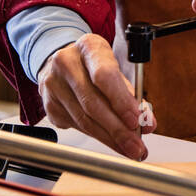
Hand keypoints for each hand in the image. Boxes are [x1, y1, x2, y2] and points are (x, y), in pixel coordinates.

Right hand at [38, 34, 150, 159]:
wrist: (60, 63)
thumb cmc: (94, 66)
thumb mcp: (114, 68)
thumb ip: (132, 94)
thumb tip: (146, 122)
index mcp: (88, 47)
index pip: (104, 75)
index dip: (121, 101)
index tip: (136, 120)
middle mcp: (66, 63)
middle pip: (93, 103)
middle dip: (118, 129)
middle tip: (136, 145)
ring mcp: (53, 85)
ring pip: (84, 120)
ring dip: (109, 138)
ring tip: (129, 148)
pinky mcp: (48, 106)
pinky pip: (76, 126)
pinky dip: (97, 136)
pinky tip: (110, 141)